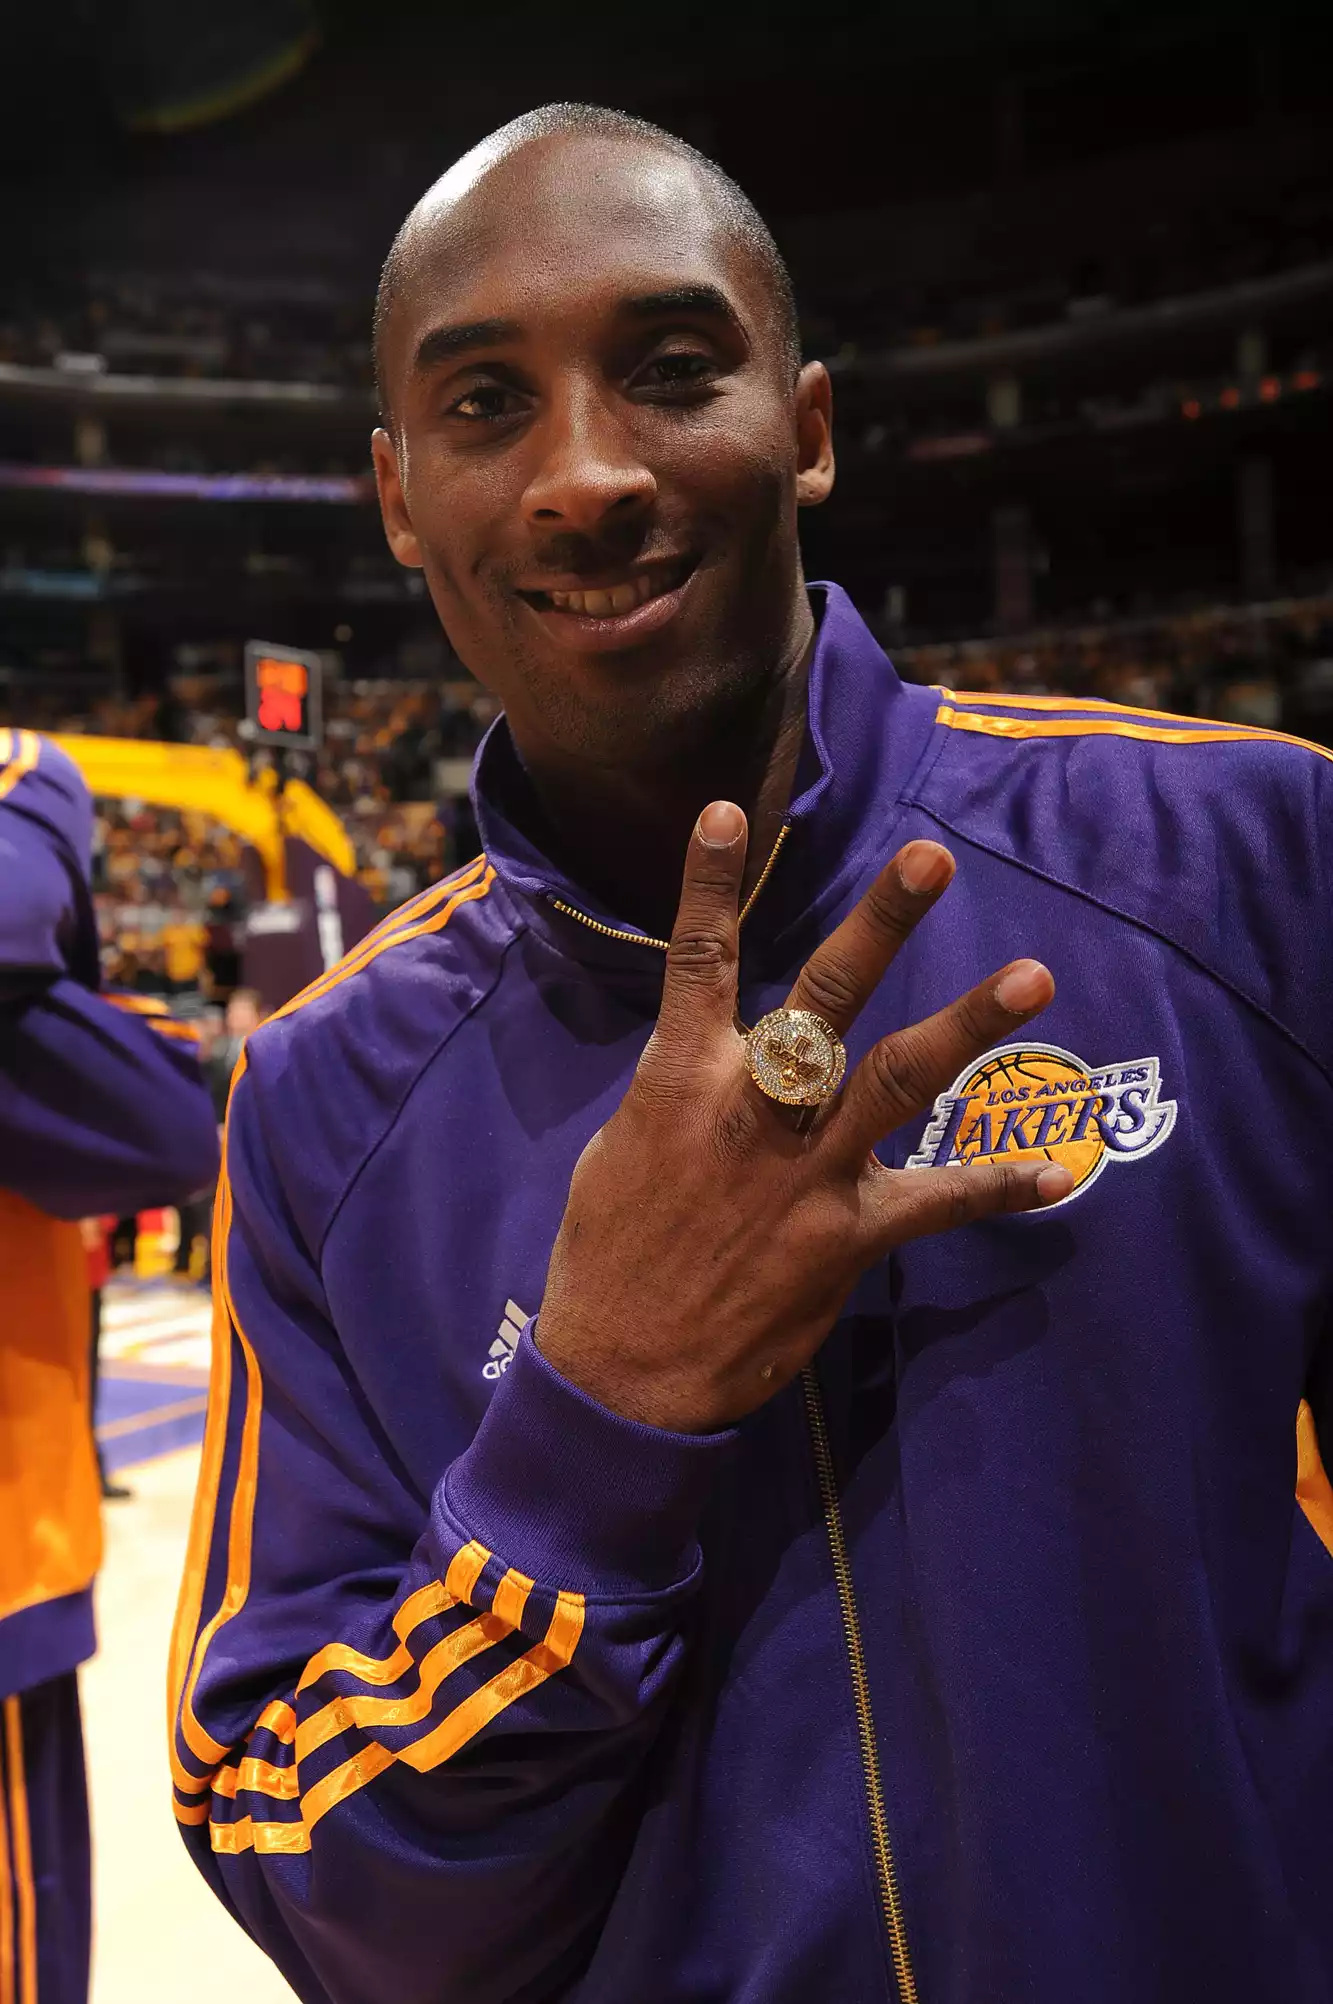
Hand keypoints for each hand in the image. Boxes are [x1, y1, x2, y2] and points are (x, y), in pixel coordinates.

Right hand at [536, 801, 1069, 1432]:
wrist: (622, 1368)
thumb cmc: (608, 1251)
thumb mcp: (627, 1148)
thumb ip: (683, 1089)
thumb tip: (719, 1054)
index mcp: (682, 1079)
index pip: (695, 960)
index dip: (707, 883)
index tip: (723, 811)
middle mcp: (752, 1108)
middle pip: (826, 995)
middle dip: (881, 923)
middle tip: (933, 858)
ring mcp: (805, 1170)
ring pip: (897, 1078)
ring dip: (969, 1025)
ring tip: (1035, 977)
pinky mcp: (845, 1237)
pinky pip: (934, 1203)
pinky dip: (995, 1186)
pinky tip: (1056, 1175)